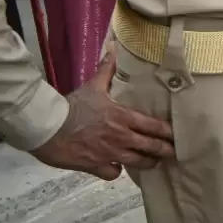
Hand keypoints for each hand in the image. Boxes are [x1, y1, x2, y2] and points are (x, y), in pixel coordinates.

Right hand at [32, 51, 174, 179]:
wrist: (47, 126)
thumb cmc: (71, 106)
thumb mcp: (92, 86)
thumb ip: (107, 70)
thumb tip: (114, 48)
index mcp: (123, 117)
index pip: (154, 126)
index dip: (167, 132)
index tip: (175, 135)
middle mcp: (121, 137)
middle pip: (151, 147)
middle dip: (165, 150)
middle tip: (173, 153)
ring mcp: (109, 154)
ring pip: (137, 162)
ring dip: (148, 162)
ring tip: (154, 162)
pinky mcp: (95, 166)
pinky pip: (114, 174)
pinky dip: (116, 171)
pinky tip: (116, 167)